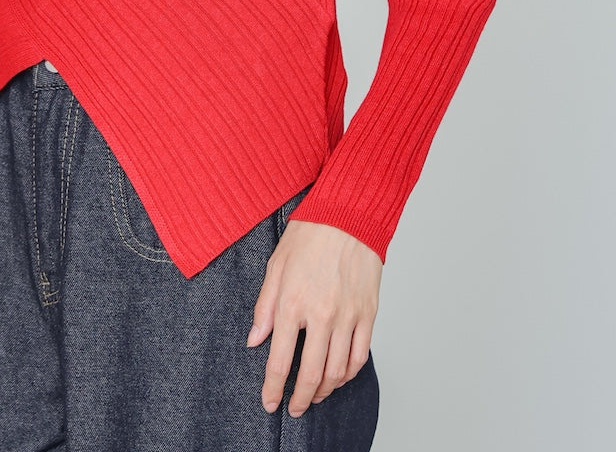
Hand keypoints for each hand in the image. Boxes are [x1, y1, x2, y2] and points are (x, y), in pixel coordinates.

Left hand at [247, 218, 381, 417]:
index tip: (269, 403)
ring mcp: (348, 316)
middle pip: (311, 374)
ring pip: (338, 371)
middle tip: (293, 408)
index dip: (273, 389)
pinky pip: (360, 355)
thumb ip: (264, 307)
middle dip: (300, 398)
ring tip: (315, 394)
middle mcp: (321, 315)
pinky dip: (349, 373)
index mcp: (292, 303)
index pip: (280, 361)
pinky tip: (340, 376)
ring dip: (325, 390)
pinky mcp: (368, 314)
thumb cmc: (309, 234)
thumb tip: (255, 340)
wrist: (348, 215)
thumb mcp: (275, 265)